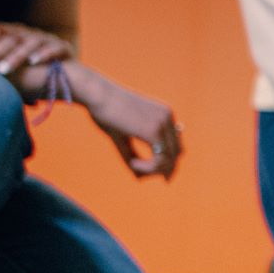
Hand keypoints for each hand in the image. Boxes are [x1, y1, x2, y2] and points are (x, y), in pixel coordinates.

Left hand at [0, 22, 72, 76]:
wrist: (71, 81)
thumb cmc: (35, 77)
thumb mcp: (13, 72)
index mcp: (17, 34)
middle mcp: (31, 33)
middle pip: (11, 37)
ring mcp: (48, 39)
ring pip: (30, 43)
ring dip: (15, 56)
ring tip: (3, 70)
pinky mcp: (65, 48)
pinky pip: (54, 48)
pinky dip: (43, 54)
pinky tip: (33, 62)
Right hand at [68, 66, 182, 180]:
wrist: (97, 94)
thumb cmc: (105, 113)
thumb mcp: (123, 137)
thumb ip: (133, 155)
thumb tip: (140, 178)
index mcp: (164, 114)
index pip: (176, 145)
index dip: (167, 163)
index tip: (153, 174)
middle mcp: (167, 118)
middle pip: (176, 154)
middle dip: (163, 170)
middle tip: (142, 176)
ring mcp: (162, 124)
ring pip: (169, 159)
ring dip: (152, 170)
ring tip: (132, 166)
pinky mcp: (153, 131)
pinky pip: (160, 159)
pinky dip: (147, 167)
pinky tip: (133, 163)